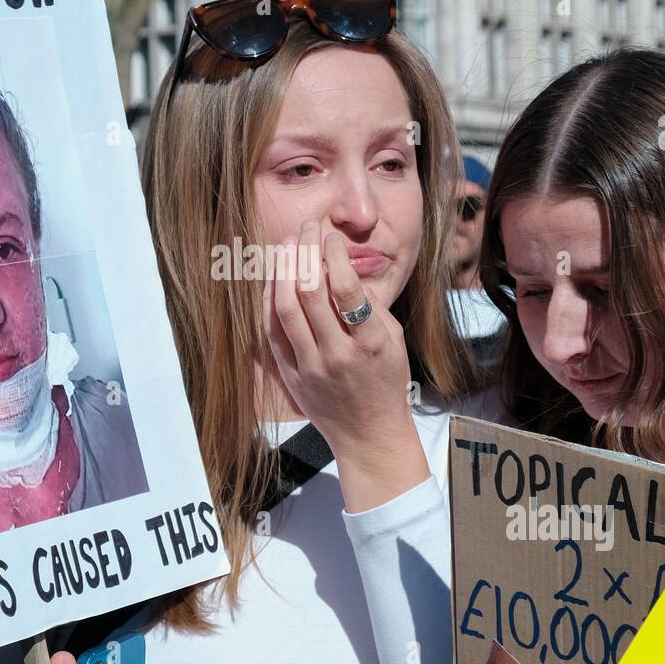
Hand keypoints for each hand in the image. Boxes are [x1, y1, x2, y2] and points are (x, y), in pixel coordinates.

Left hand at [263, 221, 429, 511]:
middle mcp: (338, 354)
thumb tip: (345, 265)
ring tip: (285, 246)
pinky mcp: (292, 376)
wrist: (369, 434)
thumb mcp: (394, 341)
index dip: (334, 254)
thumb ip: (371, 305)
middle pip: (311, 292)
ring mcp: (311, 367)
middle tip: (305, 228)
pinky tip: (273, 279)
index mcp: (371, 343)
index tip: (330, 235)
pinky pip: (273, 331)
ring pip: (286, 308)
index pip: (347, 288)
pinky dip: (270, 300)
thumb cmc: (386, 381)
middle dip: (305, 251)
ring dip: (282, 270)